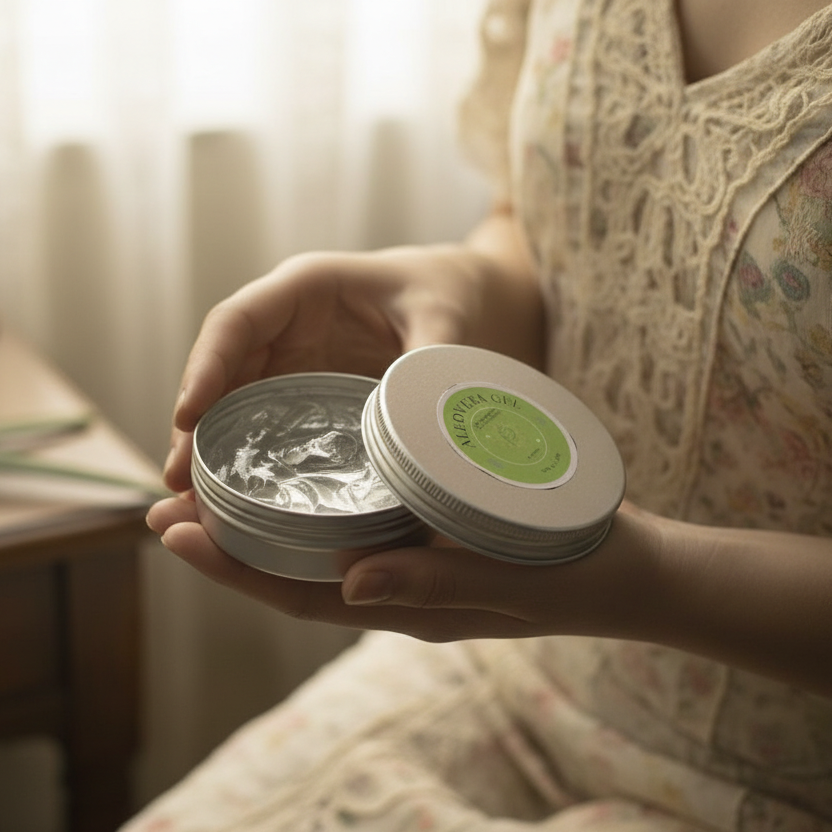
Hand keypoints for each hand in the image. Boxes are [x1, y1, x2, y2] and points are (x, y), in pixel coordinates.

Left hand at [148, 494, 831, 696]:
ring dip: (260, 523)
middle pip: (291, 576)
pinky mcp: (426, 540)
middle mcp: (393, 592)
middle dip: (226, 545)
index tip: (173, 530)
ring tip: (210, 486)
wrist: (626, 568)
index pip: (297, 596)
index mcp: (404, 607)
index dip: (231, 568)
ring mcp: (408, 568)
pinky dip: (312, 508)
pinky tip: (296, 474)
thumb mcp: (509, 578)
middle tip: (165, 503)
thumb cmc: (573, 571)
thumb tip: (347, 585)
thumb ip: (432, 583)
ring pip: (315, 553)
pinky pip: (352, 530)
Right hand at [163, 235, 542, 493]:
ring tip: (195, 505)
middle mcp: (287, 326)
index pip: (237, 322)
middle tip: (180, 483)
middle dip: (197, 424)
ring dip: (213, 449)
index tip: (187, 415)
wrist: (462, 302)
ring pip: (235, 402)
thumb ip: (428, 359)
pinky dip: (250, 458)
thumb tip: (405, 424)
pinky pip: (266, 423)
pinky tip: (238, 500)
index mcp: (306, 288)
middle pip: (223, 371)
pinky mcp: (306, 393)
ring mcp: (292, 362)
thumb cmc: (446, 295)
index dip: (205, 366)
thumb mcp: (444, 320)